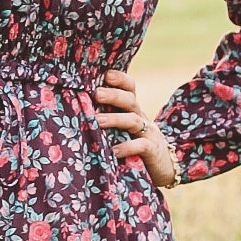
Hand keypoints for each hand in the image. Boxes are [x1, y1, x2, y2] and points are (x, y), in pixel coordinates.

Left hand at [94, 68, 180, 189]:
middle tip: (96, 94)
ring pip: (133, 121)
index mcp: (132, 109)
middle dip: (113, 95)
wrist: (163, 166)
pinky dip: (127, 147)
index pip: (130, 88)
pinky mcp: (151, 151)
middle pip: (130, 100)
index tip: (105, 74)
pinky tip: (113, 151)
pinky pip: (141, 146)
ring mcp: (148, 133)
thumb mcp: (123, 128)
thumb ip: (107, 116)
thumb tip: (77, 107)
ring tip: (97, 121)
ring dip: (115, 119)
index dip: (120, 79)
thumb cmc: (134, 144)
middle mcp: (140, 117)